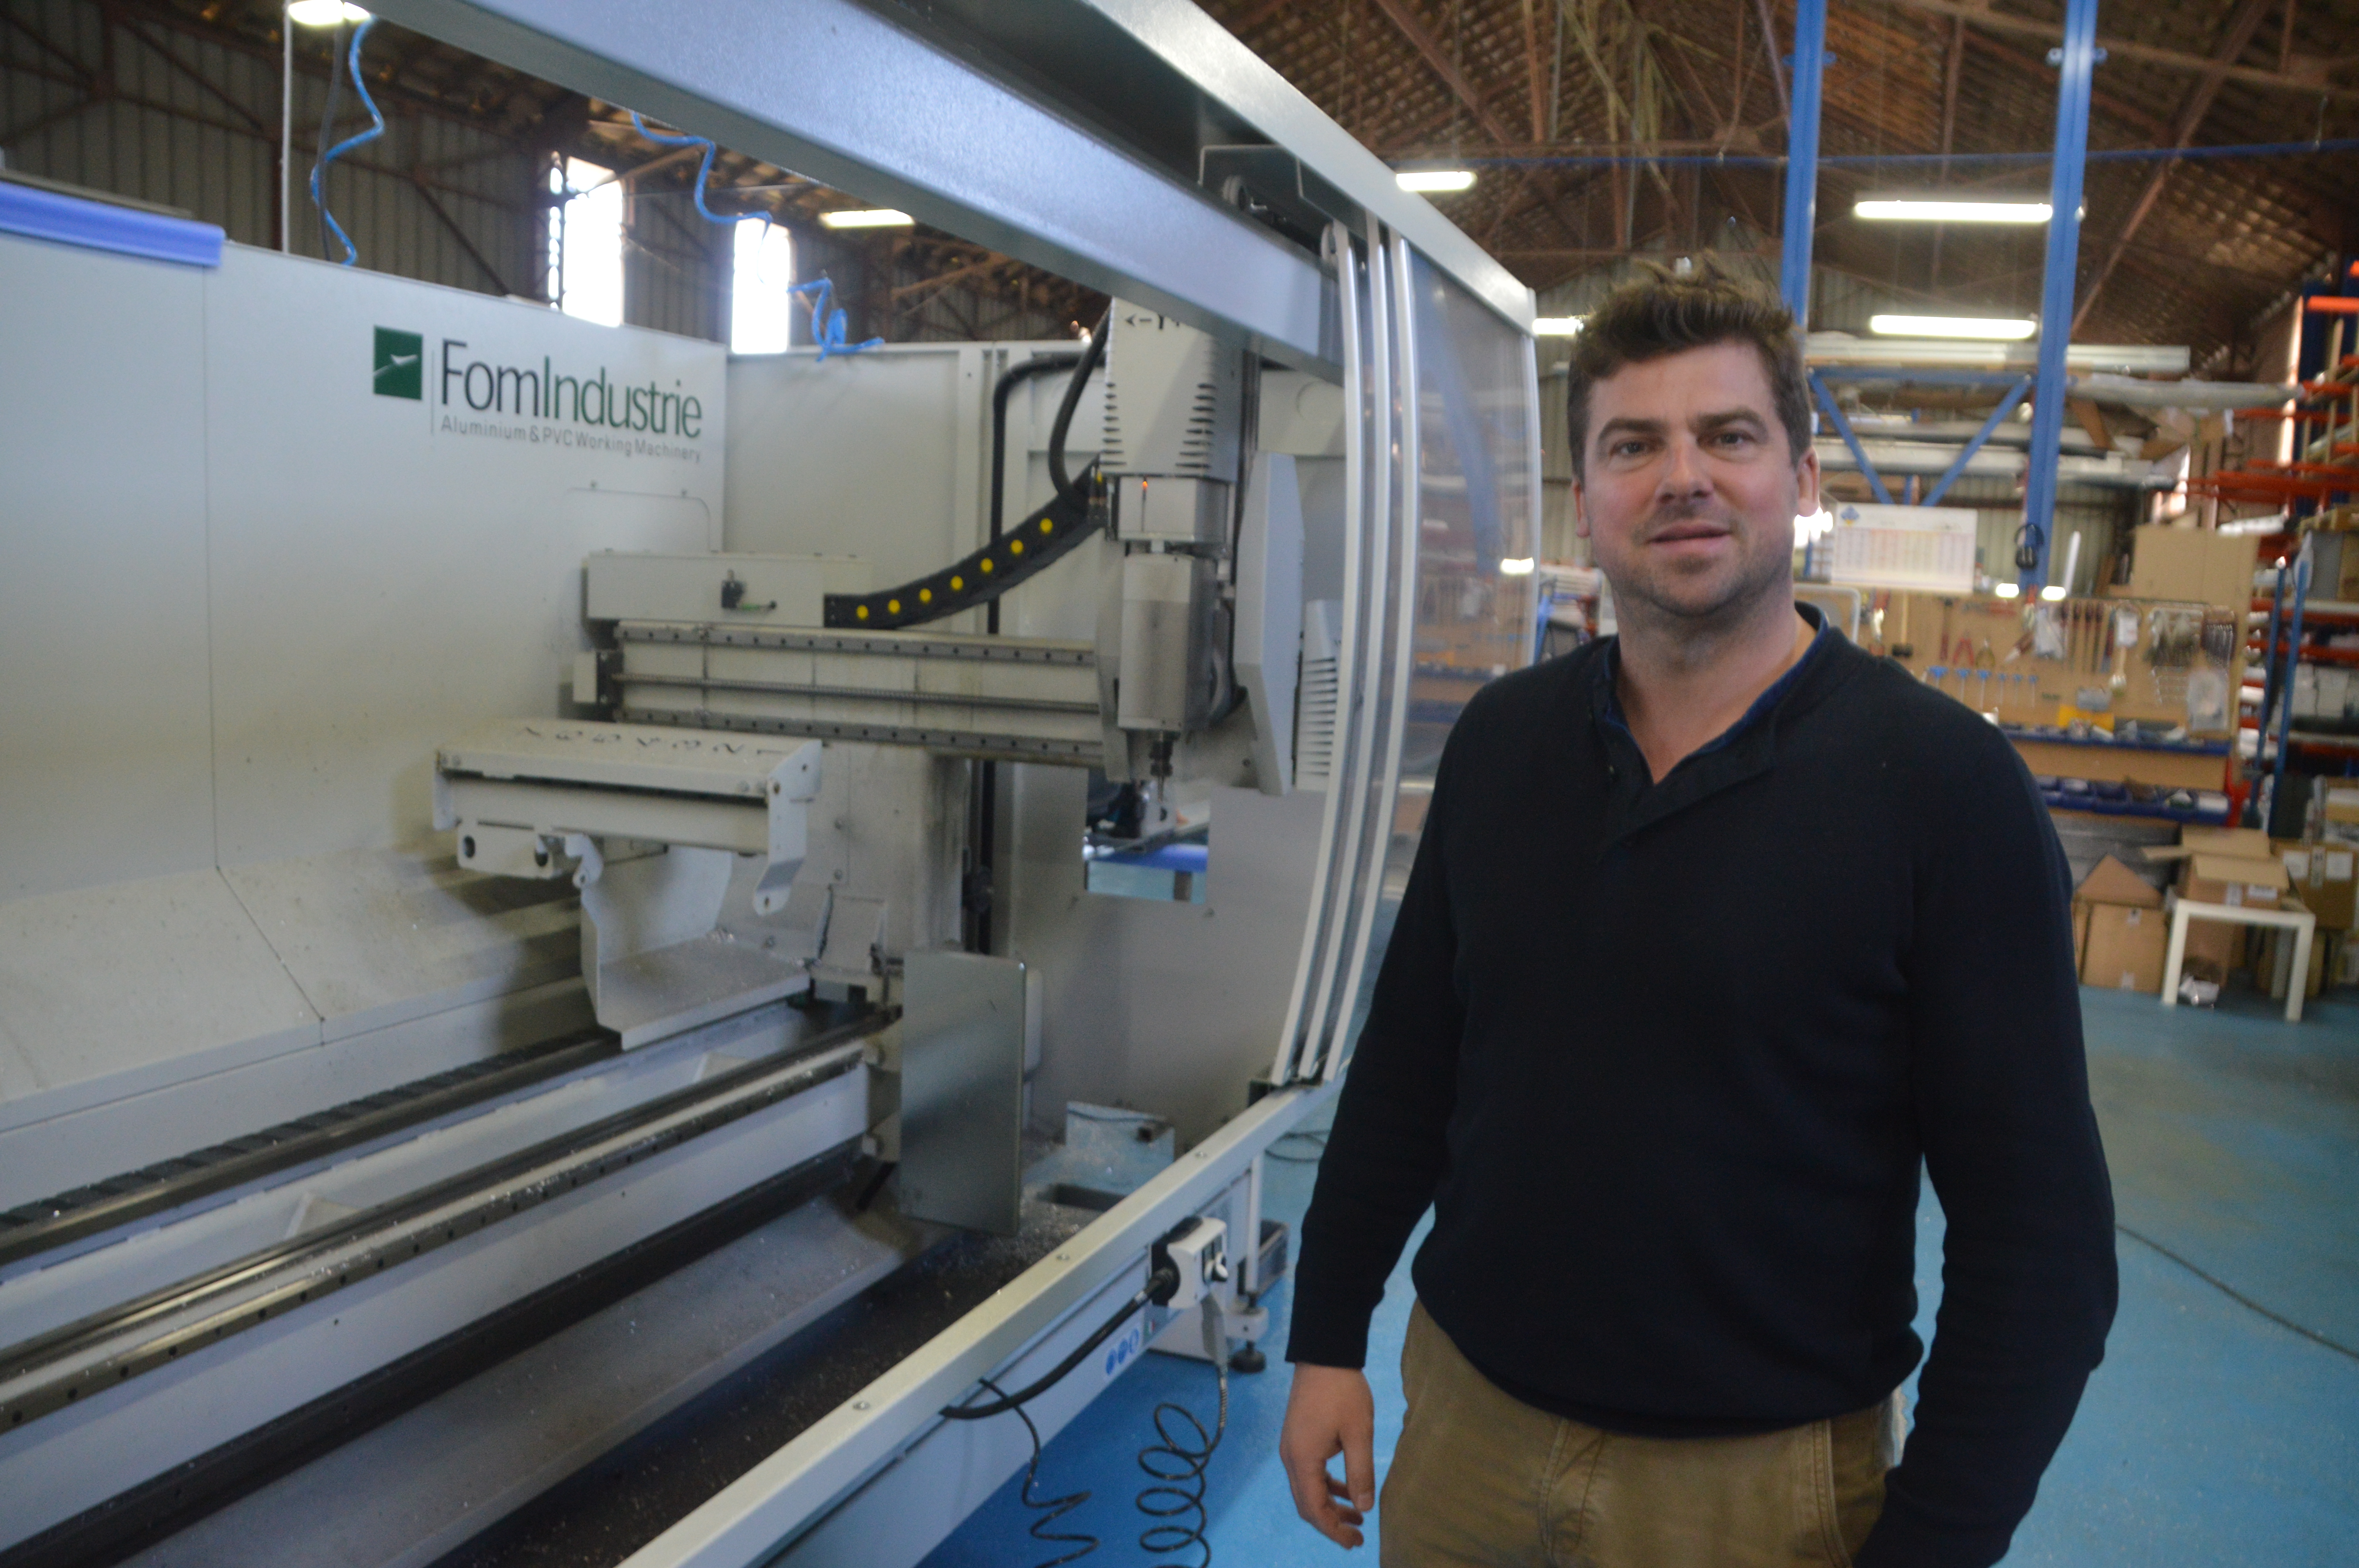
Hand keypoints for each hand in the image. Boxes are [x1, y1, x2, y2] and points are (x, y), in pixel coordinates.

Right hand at [1279, 1362, 1376, 1548]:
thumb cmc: (1342, 1391)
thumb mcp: (1359, 1433)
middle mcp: (1291, 1457)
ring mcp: (1292, 1447)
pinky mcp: (1298, 1438)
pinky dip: (1326, 1487)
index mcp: (1303, 1459)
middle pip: (1307, 1504)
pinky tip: (1346, 1490)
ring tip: (1357, 1517)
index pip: (1314, 1508)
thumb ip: (1360, 1472)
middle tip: (1357, 1537)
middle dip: (1331, 1524)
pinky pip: (1309, 1473)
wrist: (1324, 1355)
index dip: (1333, 1530)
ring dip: (1329, 1506)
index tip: (1355, 1542)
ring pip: (1307, 1489)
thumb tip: (1364, 1507)